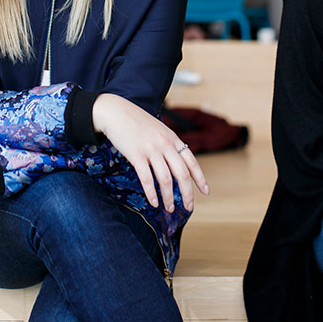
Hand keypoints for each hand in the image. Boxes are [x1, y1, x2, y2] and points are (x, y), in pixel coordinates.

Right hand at [92, 93, 208, 212]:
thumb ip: (169, 145)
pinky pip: (147, 179)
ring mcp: (151, 150)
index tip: (206, 191)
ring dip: (168, 198)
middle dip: (187, 194)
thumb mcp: (159, 130)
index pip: (192, 162)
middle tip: (188, 207)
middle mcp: (165, 144)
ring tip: (169, 209)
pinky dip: (151, 193)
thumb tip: (176, 165)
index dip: (200, 178)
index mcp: (173, 139)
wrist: (116, 112)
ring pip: (165, 179)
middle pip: (182, 174)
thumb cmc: (137, 123)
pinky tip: (153, 202)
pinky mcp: (136, 155)